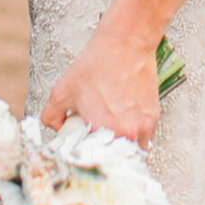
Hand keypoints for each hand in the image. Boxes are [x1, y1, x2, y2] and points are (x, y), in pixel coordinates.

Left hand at [41, 17, 160, 148]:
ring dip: (120, 145)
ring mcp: (142, 127)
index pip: (91, 159)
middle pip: (111, 158)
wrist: (126, 44)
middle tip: (95, 134)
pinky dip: (134, 134)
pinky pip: (143, 139)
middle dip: (102, 151)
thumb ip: (51, 115)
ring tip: (111, 127)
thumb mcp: (62, 89)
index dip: (84, 153)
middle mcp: (124, 133)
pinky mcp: (153, 119)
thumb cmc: (97, 64)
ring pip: (129, 152)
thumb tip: (56, 129)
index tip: (82, 146)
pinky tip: (124, 118)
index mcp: (100, 129)